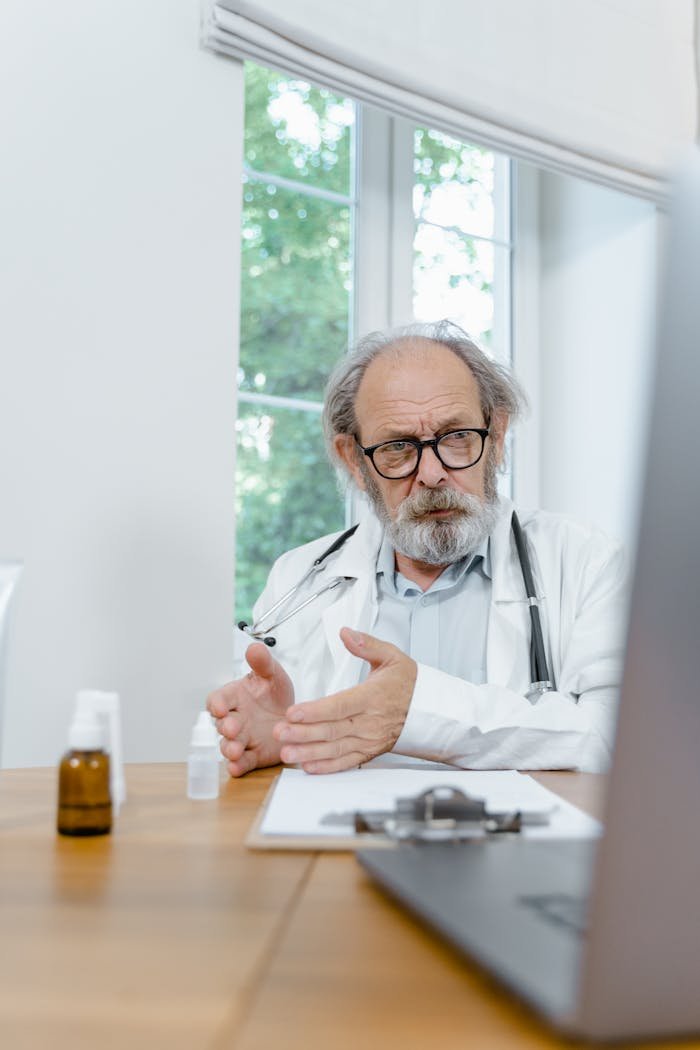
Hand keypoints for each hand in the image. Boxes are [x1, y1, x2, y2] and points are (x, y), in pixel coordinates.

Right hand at [207, 643, 293, 776]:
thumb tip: (254, 647)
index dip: (217, 704)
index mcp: (235, 698)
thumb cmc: (275, 694)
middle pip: (222, 724)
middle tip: (232, 728)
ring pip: (229, 746)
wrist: (293, 716)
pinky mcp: (252, 755)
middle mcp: (234, 719)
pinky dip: (238, 766)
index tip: (220, 707)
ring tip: (234, 750)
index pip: (218, 700)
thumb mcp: (273, 675)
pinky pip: (242, 763)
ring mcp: (242, 739)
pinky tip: (237, 767)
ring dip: (229, 748)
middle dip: (225, 727)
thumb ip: (263, 662)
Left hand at [272, 628, 415, 773]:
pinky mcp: (369, 752)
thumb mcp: (392, 657)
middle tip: (279, 732)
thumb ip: (366, 644)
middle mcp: (370, 721)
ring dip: (309, 752)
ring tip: (287, 752)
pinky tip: (308, 766)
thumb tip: (346, 633)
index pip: (340, 705)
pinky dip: (327, 767)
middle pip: (333, 729)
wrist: (431, 711)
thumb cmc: (409, 684)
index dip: (315, 711)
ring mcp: (369, 739)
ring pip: (336, 748)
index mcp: (372, 697)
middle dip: (303, 733)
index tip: (294, 712)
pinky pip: (346, 762)